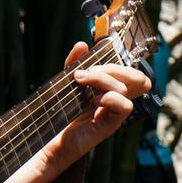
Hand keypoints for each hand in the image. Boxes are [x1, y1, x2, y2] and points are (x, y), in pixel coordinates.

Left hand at [35, 42, 151, 181]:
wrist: (46, 139)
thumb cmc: (58, 112)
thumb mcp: (66, 82)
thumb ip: (74, 64)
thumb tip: (83, 44)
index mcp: (110, 90)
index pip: (132, 72)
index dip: (122, 62)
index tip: (95, 59)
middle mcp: (115, 101)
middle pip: (135, 77)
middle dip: (112, 66)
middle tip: (85, 72)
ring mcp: (113, 113)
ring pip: (126, 88)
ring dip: (103, 78)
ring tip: (80, 80)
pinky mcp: (108, 125)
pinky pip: (125, 107)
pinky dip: (110, 97)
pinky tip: (92, 99)